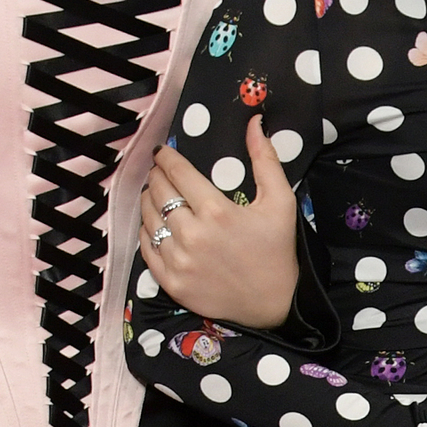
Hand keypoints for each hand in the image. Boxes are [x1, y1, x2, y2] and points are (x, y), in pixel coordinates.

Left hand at [142, 117, 301, 331]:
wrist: (274, 305)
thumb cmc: (277, 251)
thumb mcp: (280, 203)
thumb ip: (265, 159)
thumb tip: (254, 122)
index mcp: (216, 212)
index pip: (177, 173)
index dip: (165, 158)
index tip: (161, 152)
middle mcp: (192, 235)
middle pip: (158, 192)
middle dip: (156, 176)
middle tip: (159, 172)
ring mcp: (179, 260)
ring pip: (148, 218)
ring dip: (148, 200)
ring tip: (154, 193)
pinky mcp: (171, 281)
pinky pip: (146, 247)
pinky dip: (146, 231)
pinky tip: (153, 223)